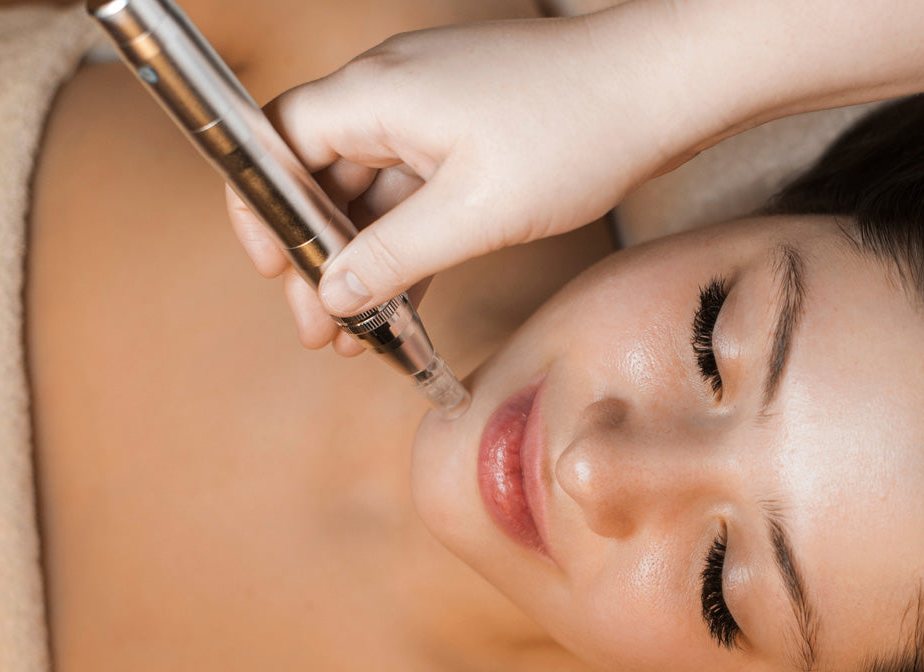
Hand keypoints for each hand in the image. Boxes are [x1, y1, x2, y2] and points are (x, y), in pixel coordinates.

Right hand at [226, 6, 714, 354]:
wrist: (661, 88)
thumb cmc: (577, 133)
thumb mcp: (476, 212)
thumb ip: (393, 255)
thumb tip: (334, 291)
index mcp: (377, 94)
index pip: (277, 142)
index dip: (263, 208)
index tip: (274, 269)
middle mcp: (391, 91)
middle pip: (320, 174)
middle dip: (317, 256)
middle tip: (323, 331)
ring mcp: (429, 107)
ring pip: (369, 189)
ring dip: (364, 258)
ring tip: (363, 332)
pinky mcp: (464, 128)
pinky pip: (413, 187)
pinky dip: (405, 239)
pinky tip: (407, 296)